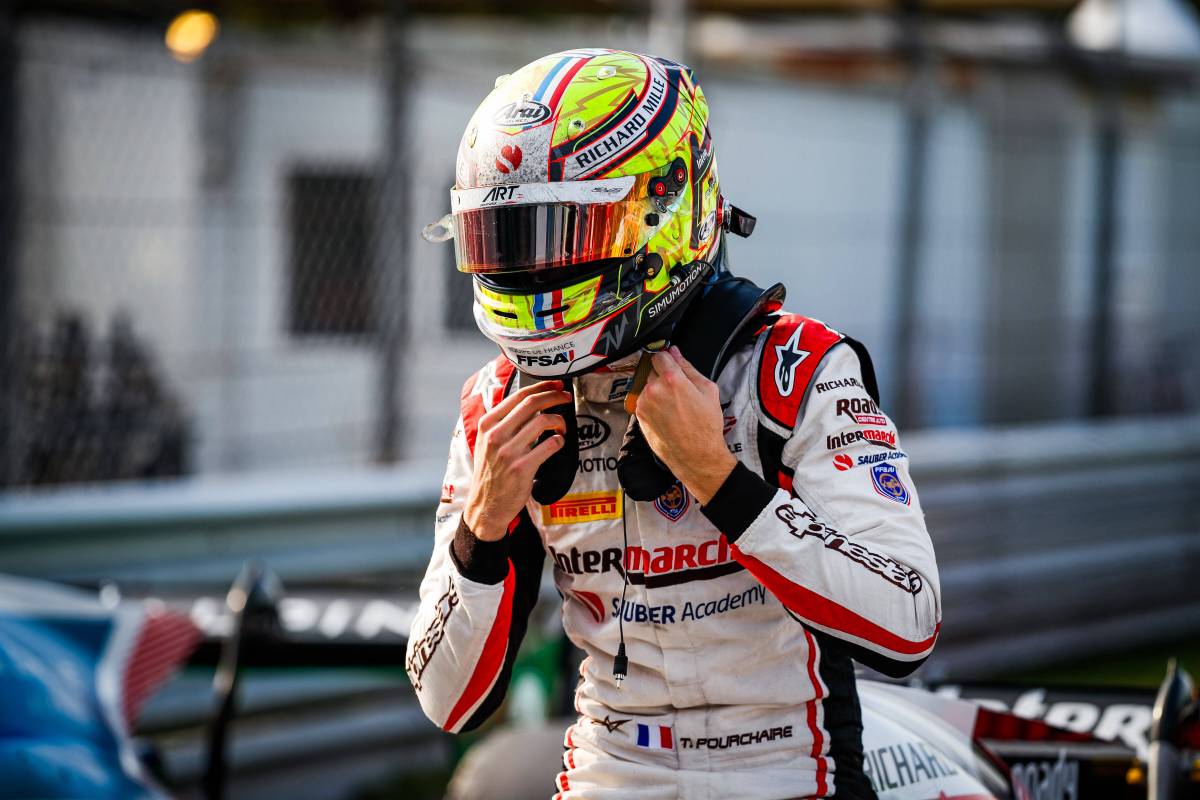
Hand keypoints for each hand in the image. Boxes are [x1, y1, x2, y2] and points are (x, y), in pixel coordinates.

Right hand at [463, 381, 571, 540]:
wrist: (485, 505)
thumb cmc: (491, 472)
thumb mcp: (486, 442)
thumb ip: (502, 422)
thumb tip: (528, 402)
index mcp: (487, 425)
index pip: (518, 396)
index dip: (541, 387)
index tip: (555, 385)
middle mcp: (496, 435)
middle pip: (532, 404)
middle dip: (554, 397)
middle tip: (566, 398)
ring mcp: (509, 452)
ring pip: (543, 422)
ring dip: (559, 421)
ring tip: (562, 427)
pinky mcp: (522, 468)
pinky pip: (550, 445)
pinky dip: (559, 441)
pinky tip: (558, 443)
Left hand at [632, 346, 736, 504]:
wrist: (696, 455)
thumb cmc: (705, 426)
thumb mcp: (708, 390)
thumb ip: (688, 367)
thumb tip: (675, 353)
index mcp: (672, 379)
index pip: (660, 355)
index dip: (667, 358)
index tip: (671, 363)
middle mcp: (654, 390)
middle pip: (653, 370)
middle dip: (663, 376)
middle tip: (678, 391)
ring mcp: (644, 403)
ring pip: (647, 386)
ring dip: (657, 390)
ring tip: (674, 406)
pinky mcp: (639, 416)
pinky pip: (643, 401)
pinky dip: (652, 404)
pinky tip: (666, 414)